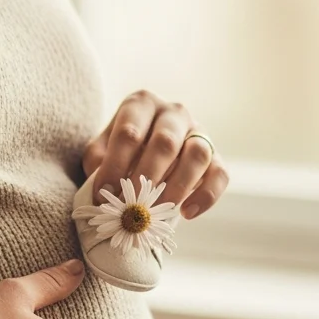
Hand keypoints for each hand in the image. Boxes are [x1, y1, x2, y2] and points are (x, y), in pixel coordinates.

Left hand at [84, 89, 229, 219]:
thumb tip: (103, 187)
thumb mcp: (100, 150)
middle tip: (132, 205)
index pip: (129, 132)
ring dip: (177, 186)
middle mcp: (172, 112)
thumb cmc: (118, 150)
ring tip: (158, 211)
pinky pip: (220, 174)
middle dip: (147, 177)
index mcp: (141, 104)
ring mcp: (198, 131)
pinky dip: (206, 196)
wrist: (144, 153)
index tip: (104, 194)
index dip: (115, 165)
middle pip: (166, 142)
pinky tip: (186, 213)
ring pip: (197, 154)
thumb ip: (98, 162)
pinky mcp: (216, 155)